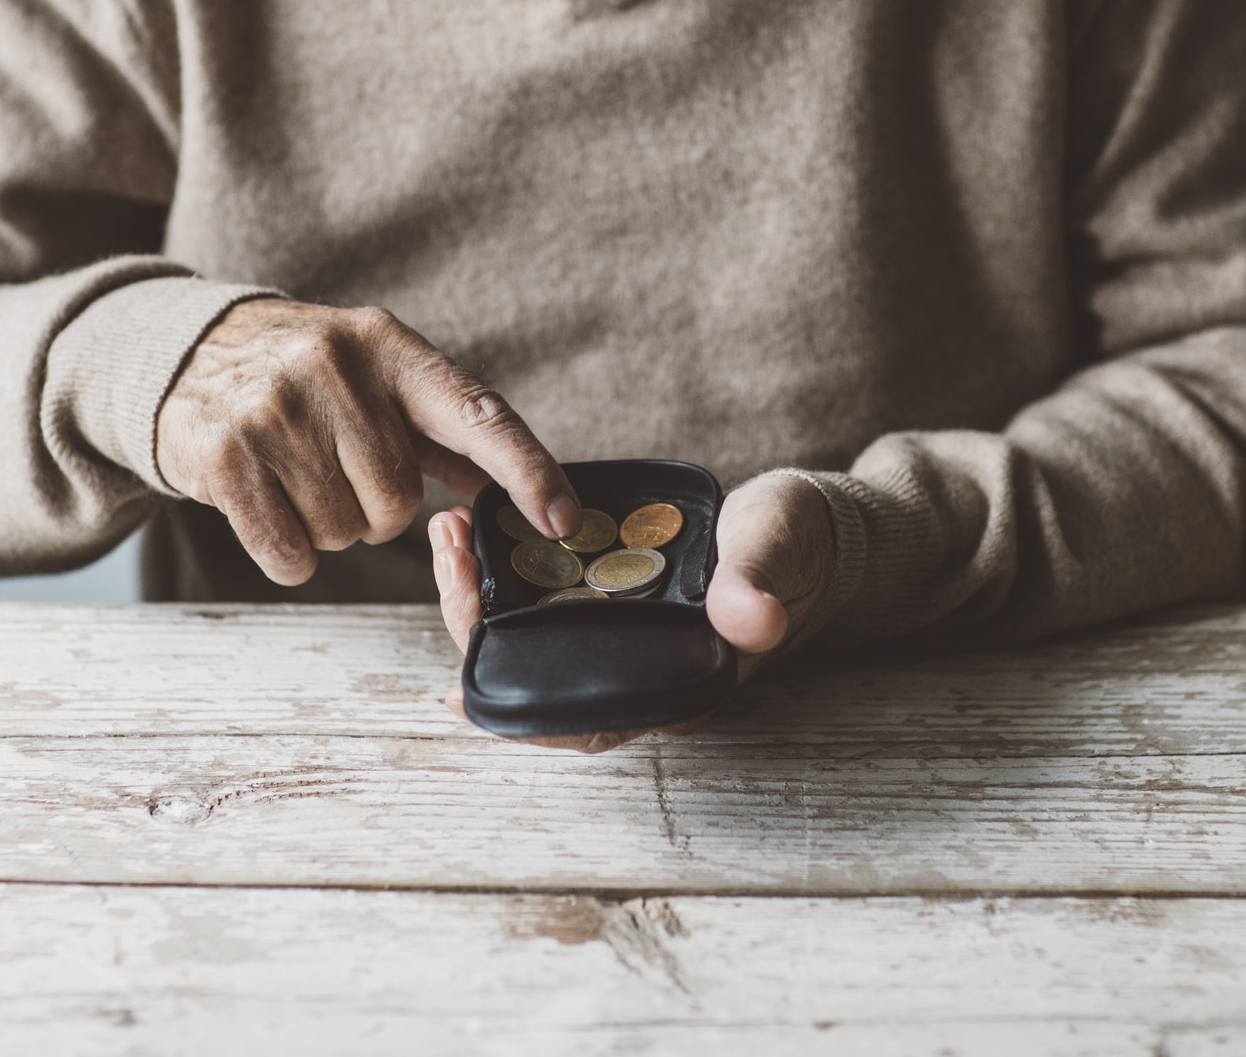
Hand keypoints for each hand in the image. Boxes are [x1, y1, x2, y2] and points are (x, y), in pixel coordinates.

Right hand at [156, 298, 580, 583]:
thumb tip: (529, 489)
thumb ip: (448, 431)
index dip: (527, 471)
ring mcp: (275, 408)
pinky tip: (269, 509)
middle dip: (374, 510)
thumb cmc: (302, 377)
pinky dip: (289, 554)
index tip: (561, 520)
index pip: (477, 413)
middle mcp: (334, 365)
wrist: (186, 353)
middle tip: (337, 473)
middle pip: (398, 501)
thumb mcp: (375, 377)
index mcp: (390, 346)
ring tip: (297, 478)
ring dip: (327, 528)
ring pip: (345, 532)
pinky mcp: (225, 454)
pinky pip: (290, 552)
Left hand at [428, 473, 833, 751]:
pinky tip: (472, 534)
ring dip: (482, 592)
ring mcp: (616, 631)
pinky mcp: (605, 592)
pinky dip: (503, 566)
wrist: (796, 525)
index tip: (460, 693)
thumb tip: (750, 619)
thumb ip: (757, 583)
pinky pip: (541, 592)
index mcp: (674, 681)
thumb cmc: (793, 547)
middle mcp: (635, 666)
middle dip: (480, 625)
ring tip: (450, 535)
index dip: (522, 718)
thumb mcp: (777, 553)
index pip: (588, 720)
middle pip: (539, 673)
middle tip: (452, 561)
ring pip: (530, 631)